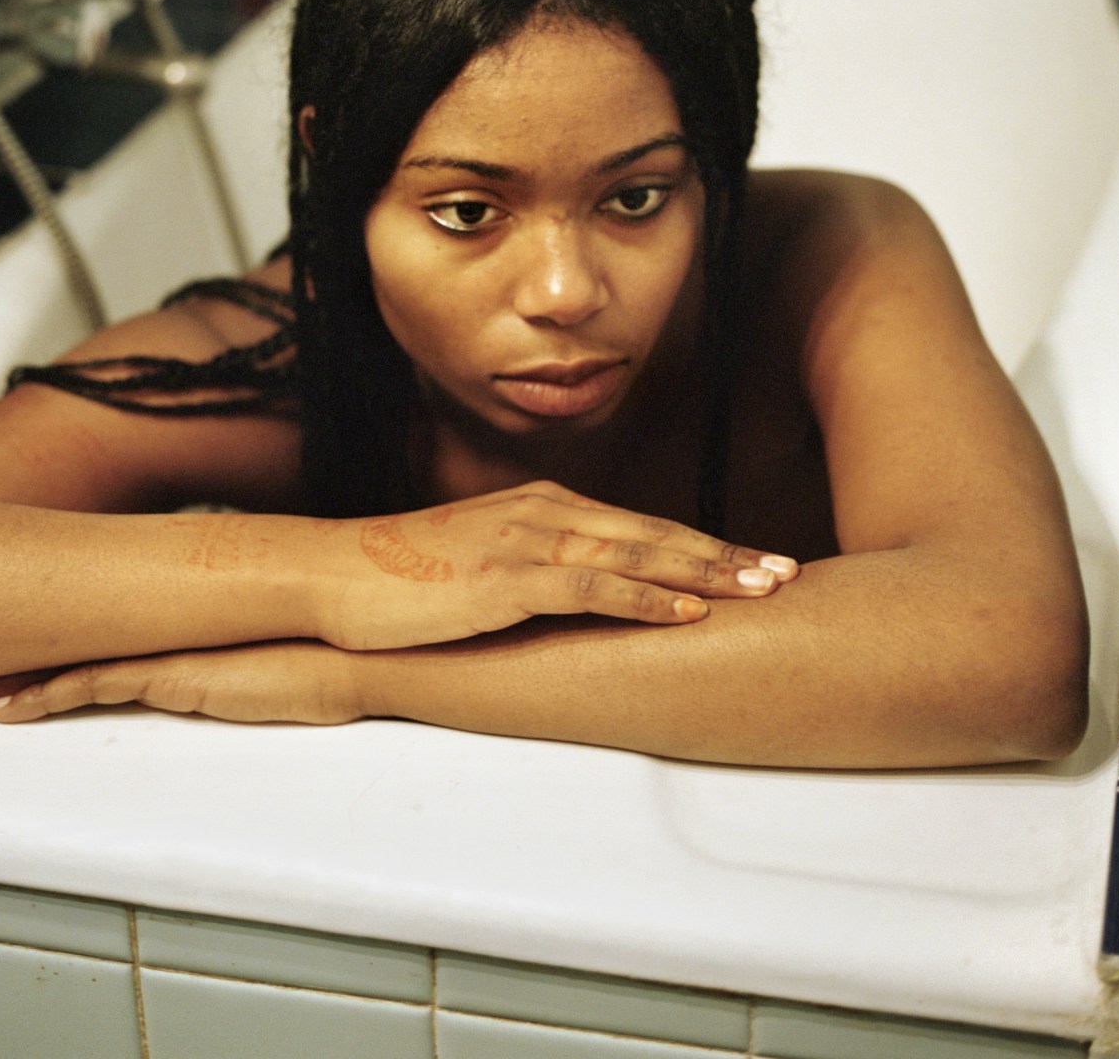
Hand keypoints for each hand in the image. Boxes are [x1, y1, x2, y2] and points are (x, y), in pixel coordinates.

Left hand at [0, 643, 362, 725]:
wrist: (347, 659)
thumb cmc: (314, 661)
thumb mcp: (251, 652)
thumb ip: (215, 647)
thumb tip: (200, 655)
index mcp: (173, 618)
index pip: (91, 618)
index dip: (39, 627)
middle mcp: (159, 625)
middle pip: (61, 631)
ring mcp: (161, 646)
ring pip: (62, 657)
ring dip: (3, 677)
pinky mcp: (167, 674)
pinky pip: (90, 686)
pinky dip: (42, 698)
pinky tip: (6, 713)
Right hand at [307, 480, 797, 650]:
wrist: (329, 573)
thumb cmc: (395, 578)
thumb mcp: (475, 567)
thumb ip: (528, 573)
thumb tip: (570, 604)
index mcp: (540, 508)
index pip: (639, 526)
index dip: (703, 544)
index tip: (756, 561)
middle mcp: (544, 513)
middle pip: (655, 533)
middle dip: (727, 554)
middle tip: (789, 572)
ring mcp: (527, 541)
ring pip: (639, 553)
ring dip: (708, 571)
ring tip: (765, 590)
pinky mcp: (507, 577)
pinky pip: (594, 585)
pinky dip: (649, 595)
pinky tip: (690, 610)